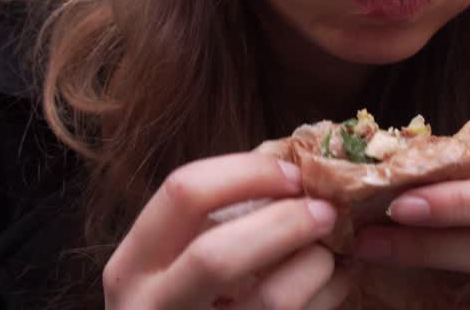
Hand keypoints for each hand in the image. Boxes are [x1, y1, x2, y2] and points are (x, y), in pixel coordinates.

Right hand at [102, 153, 352, 308]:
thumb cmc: (183, 302)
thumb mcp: (174, 262)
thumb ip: (215, 222)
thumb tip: (295, 177)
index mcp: (133, 265)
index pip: (183, 193)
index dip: (246, 173)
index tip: (291, 173)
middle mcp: (152, 307)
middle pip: (219, 255)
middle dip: (285, 223)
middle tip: (325, 211)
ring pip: (270, 300)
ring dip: (314, 266)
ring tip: (330, 252)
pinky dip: (328, 294)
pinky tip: (337, 279)